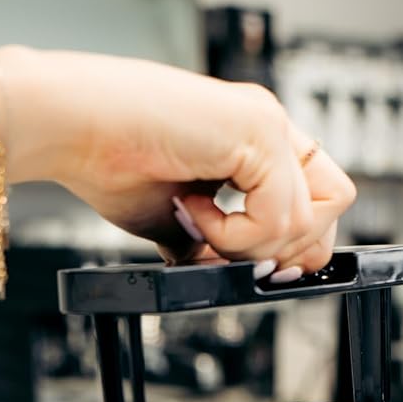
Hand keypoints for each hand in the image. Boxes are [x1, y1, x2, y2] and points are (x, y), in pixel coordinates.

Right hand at [0, 46, 355, 274]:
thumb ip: (218, 243)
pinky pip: (279, 216)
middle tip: (221, 250)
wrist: (68, 128)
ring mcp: (268, 123)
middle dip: (281, 251)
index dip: (293, 243)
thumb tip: (242, 278)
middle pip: (333, 209)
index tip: (242, 262)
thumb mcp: (177, 221)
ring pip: (308, 221)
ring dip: (248, 245)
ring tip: (196, 223)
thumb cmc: (107, 161)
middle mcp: (269, 126)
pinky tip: (192, 209)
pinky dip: (234, 235)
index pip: (319, 198)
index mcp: (255, 140)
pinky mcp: (258, 129)